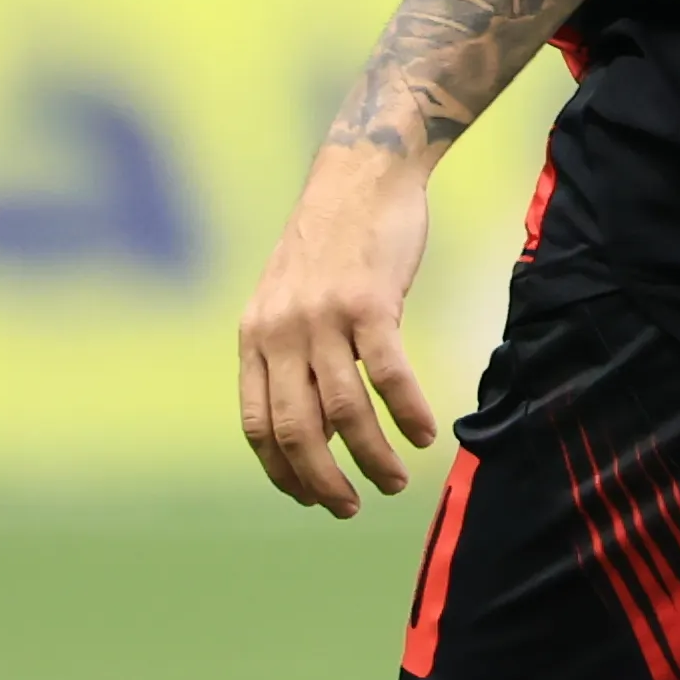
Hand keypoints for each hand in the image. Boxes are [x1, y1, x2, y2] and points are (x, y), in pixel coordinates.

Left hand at [237, 146, 439, 514]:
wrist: (364, 172)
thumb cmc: (333, 241)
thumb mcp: (290, 298)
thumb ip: (291, 354)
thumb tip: (316, 428)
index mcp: (255, 335)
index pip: (258, 426)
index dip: (282, 473)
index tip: (310, 499)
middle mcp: (281, 331)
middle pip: (296, 431)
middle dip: (323, 481)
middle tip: (350, 507)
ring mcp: (323, 316)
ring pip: (345, 412)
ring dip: (373, 457)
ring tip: (395, 481)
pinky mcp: (369, 302)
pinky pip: (388, 376)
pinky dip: (407, 413)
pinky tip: (424, 434)